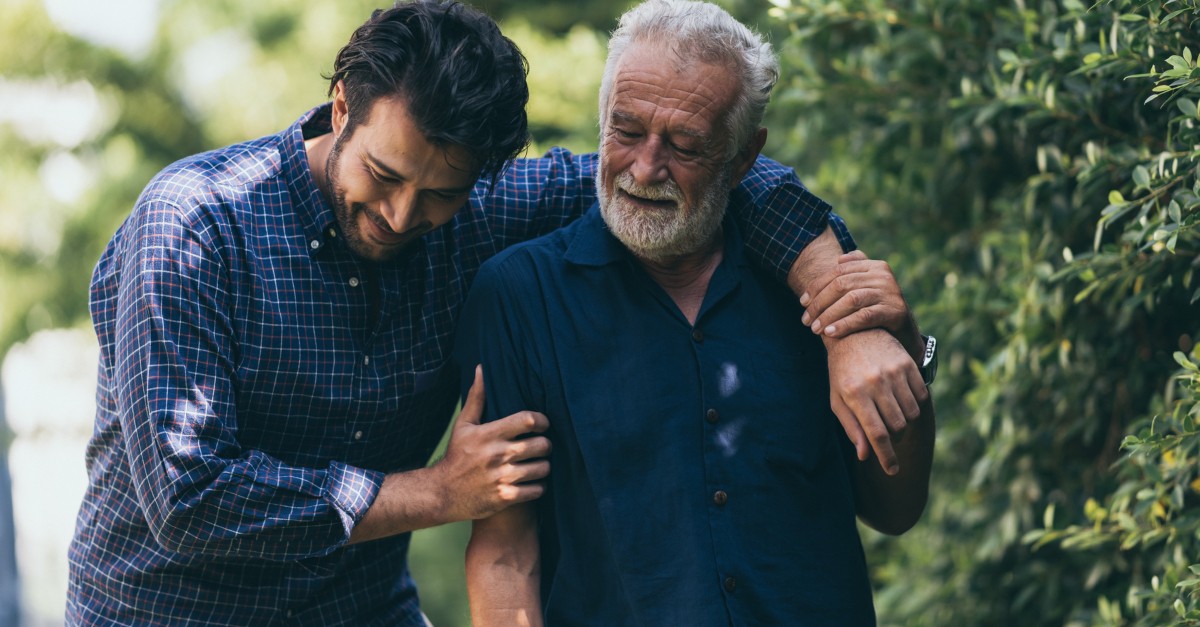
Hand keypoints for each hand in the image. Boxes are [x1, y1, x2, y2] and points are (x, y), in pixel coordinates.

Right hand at [432, 366, 551, 520]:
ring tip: (538, 464)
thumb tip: (482, 369)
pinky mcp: (505, 497)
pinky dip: (538, 486)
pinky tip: (531, 482)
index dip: (542, 421)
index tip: (541, 424)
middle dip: (546, 445)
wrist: (442, 493)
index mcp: (489, 434)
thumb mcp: (463, 426)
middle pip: (541, 445)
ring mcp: (502, 477)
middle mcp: (497, 455)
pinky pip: (537, 490)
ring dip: (544, 466)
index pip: (527, 420)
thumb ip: (477, 398)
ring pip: (543, 468)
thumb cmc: (457, 456)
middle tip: (542, 446)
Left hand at [800, 251, 919, 356]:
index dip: (817, 286)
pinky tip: (830, 333)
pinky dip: (845, 324)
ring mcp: (891, 292)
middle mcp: (883, 275)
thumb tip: (839, 259)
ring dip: (829, 315)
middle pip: (842, 284)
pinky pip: (864, 316)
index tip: (802, 302)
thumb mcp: (868, 288)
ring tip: (815, 329)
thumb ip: (855, 271)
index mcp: (874, 266)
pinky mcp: (895, 311)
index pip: (838, 271)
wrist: (905, 333)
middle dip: (820, 303)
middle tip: (806, 320)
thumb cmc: (878, 309)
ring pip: (851, 300)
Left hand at [826, 330, 926, 474]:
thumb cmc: (841, 372)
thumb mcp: (838, 400)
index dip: (886, 456)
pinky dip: (915, 405)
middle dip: (894, 437)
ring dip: (905, 422)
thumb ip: (852, 428)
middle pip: (897, 426)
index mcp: (855, 393)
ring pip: (911, 414)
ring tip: (892, 414)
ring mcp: (893, 372)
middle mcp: (875, 382)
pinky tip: (902, 400)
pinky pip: (921, 396)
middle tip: (887, 433)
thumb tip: (865, 455)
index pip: (876, 434)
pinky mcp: (907, 364)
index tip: (892, 470)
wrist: (853, 334)